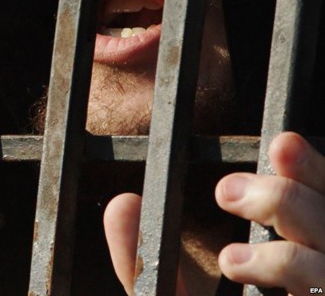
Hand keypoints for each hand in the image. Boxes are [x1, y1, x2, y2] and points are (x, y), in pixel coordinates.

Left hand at [103, 132, 324, 295]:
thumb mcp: (167, 295)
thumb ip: (143, 256)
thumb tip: (120, 201)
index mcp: (300, 261)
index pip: (324, 201)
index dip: (314, 169)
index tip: (280, 142)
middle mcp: (322, 281)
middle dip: (285, 200)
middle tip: (226, 192)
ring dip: (284, 260)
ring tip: (229, 260)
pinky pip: (317, 293)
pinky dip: (285, 275)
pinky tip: (237, 267)